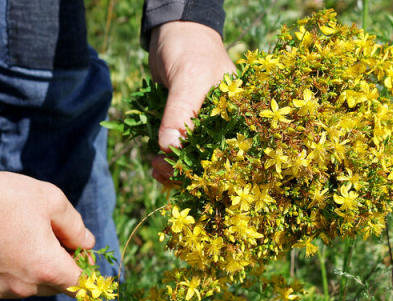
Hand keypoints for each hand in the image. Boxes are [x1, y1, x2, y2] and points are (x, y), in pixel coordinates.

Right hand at [0, 170, 93, 298]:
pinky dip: (4, 270)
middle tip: (48, 238)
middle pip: (52, 287)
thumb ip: (76, 227)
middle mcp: (22, 288)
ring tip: (19, 238)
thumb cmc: (7, 196)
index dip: (82, 268)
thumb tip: (87, 245)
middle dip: (56, 267)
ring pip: (25, 287)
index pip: (78, 285)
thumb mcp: (52, 201)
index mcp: (46, 268)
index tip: (77, 251)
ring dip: (30, 271)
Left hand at [148, 21, 235, 184]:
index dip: (208, 168)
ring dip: (173, 166)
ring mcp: (204, 122)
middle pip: (209, 157)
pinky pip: (179, 146)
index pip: (229, 150)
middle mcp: (224, 121)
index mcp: (237, 112)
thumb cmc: (190, 48)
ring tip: (155, 168)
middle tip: (162, 171)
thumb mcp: (187, 78)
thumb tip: (169, 147)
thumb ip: (180, 113)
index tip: (184, 176)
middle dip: (186, 170)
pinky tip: (154, 164)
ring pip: (192, 155)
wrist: (173, 30)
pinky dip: (167, 157)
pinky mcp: (185, 122)